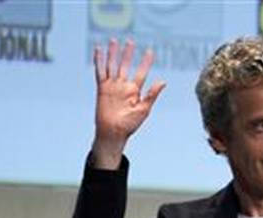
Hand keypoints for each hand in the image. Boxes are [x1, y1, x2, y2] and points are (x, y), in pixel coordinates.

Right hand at [91, 39, 165, 168]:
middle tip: (131, 41)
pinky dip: (99, 61)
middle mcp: (123, 86)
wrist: (113, 132)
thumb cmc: (130, 124)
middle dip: (128, 54)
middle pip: (125, 65)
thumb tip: (163, 81)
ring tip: (114, 41)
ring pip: (112, 65)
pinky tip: (99, 50)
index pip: (141, 72)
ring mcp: (112, 86)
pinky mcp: (102, 88)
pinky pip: (100, 71)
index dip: (146, 62)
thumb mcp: (144, 109)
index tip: (150, 51)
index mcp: (135, 90)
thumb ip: (152, 94)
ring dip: (113, 53)